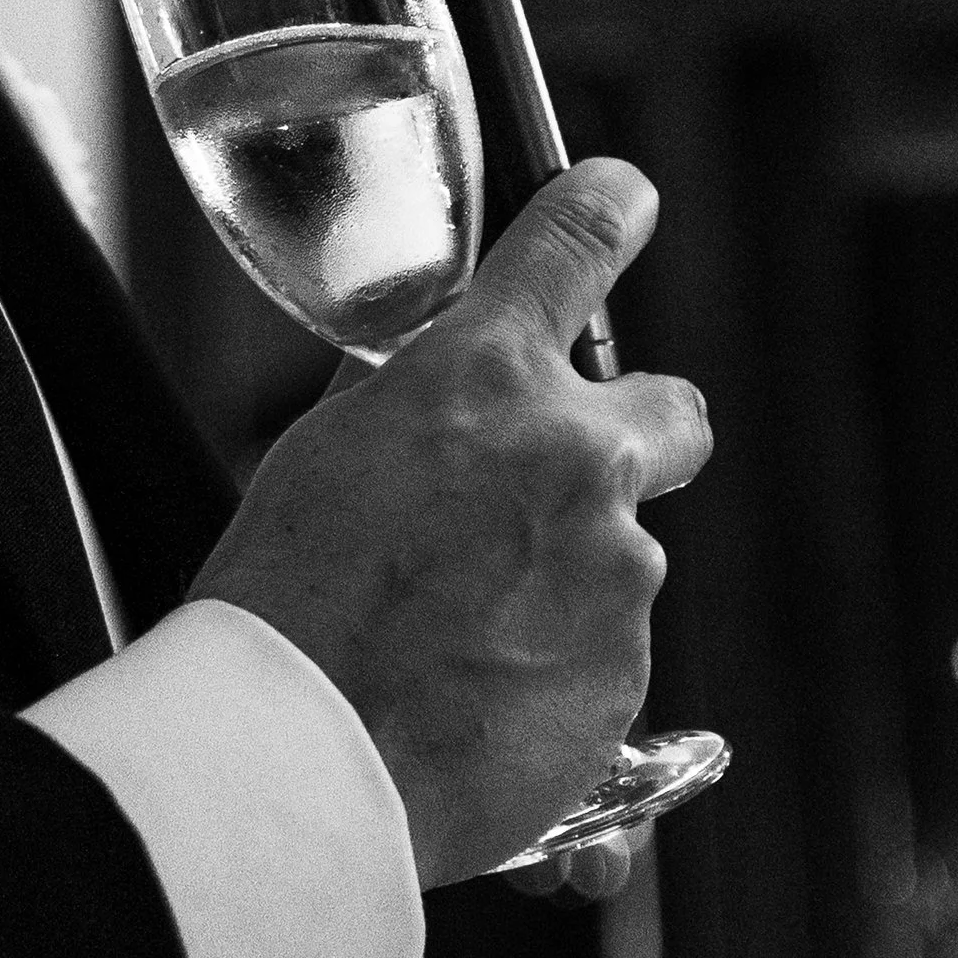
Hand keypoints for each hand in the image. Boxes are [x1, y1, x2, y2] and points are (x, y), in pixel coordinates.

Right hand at [191, 161, 709, 884]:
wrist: (297, 760)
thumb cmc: (285, 597)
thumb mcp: (325, 449)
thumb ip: (402, 389)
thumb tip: (426, 354)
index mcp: (488, 376)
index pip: (577, 239)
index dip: (608, 207)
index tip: (625, 198)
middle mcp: (577, 458)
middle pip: (673, 413)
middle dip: (631, 439)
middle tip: (557, 486)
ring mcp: (615, 573)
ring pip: (619, 557)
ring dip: (564, 584)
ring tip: (456, 644)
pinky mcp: (626, 680)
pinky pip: (606, 660)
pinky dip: (555, 675)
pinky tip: (473, 703)